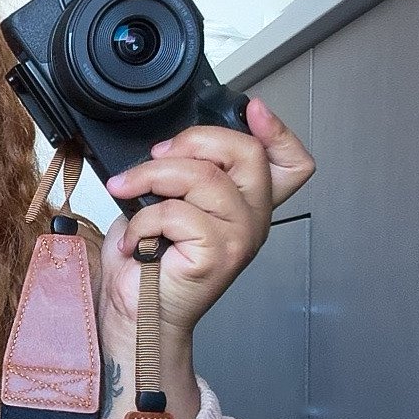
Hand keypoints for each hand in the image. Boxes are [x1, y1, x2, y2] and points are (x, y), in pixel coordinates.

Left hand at [98, 98, 315, 336]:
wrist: (133, 311)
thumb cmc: (146, 260)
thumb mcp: (165, 200)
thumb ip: (185, 172)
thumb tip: (169, 142)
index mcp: (245, 202)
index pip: (290, 163)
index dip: (278, 131)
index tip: (252, 108)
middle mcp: (253, 219)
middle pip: (246, 152)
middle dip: (192, 140)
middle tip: (155, 156)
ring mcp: (240, 237)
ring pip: (203, 178)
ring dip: (152, 177)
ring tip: (127, 193)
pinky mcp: (219, 254)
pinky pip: (177, 212)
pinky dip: (142, 220)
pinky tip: (135, 239)